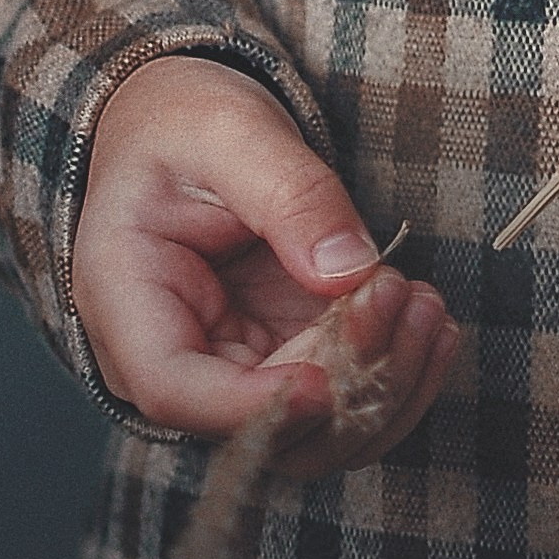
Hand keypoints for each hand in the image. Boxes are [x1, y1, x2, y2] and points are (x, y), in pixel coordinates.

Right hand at [70, 55, 457, 475]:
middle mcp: (176, 356)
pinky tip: (430, 322)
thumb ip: (290, 194)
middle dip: (346, 379)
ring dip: (383, 387)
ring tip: (426, 305)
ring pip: (311, 435)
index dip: (256, 405)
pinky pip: (339, 401)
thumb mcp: (231, 132)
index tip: (328, 383)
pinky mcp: (282, 358)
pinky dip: (394, 375)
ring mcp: (233, 367)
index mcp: (128, 302)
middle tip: (402, 292)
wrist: (182, 126)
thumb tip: (350, 272)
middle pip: (259, 427)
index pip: (176, 390)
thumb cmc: (186, 123)